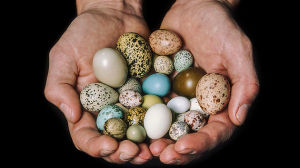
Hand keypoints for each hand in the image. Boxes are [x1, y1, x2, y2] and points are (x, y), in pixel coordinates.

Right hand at [44, 0, 151, 163]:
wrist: (114, 15)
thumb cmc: (84, 34)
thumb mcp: (63, 56)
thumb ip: (60, 87)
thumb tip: (71, 116)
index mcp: (85, 107)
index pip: (86, 135)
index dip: (95, 146)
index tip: (108, 146)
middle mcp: (108, 110)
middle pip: (114, 140)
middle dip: (122, 152)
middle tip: (134, 153)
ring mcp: (130, 103)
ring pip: (137, 134)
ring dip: (144, 146)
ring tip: (153, 150)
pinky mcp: (149, 93)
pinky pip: (156, 113)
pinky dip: (162, 125)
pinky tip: (168, 130)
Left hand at [150, 0, 258, 163]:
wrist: (195, 7)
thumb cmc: (221, 27)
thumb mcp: (238, 51)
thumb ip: (244, 84)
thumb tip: (239, 118)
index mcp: (221, 103)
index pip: (215, 132)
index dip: (201, 144)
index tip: (182, 147)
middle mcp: (200, 105)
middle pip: (190, 136)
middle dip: (176, 150)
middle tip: (161, 155)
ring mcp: (179, 98)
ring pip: (169, 128)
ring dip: (157, 141)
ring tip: (145, 149)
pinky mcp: (162, 88)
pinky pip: (152, 107)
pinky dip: (143, 119)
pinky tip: (132, 126)